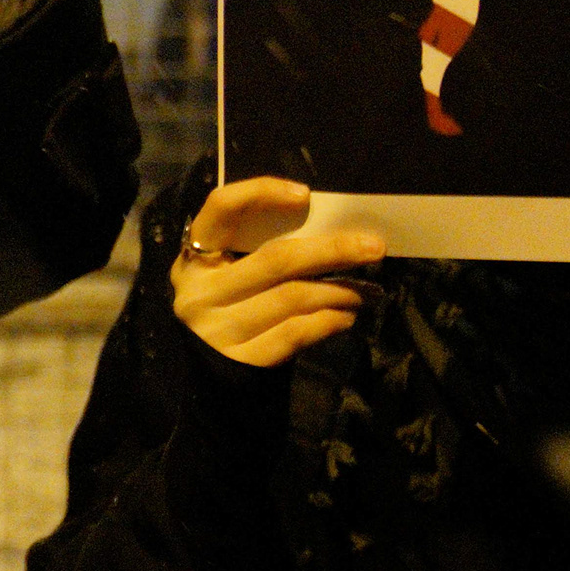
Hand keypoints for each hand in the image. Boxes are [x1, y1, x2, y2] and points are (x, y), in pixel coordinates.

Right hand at [172, 176, 381, 365]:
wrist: (203, 378)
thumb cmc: (226, 312)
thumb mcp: (226, 277)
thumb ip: (257, 253)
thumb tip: (331, 232)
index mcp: (195, 258)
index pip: (221, 207)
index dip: (261, 192)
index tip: (304, 195)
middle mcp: (200, 291)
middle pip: (276, 259)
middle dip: (333, 249)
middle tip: (374, 246)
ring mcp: (217, 329)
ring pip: (293, 297)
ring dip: (340, 291)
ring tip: (365, 291)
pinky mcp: (240, 361)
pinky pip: (296, 332)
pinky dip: (329, 322)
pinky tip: (345, 317)